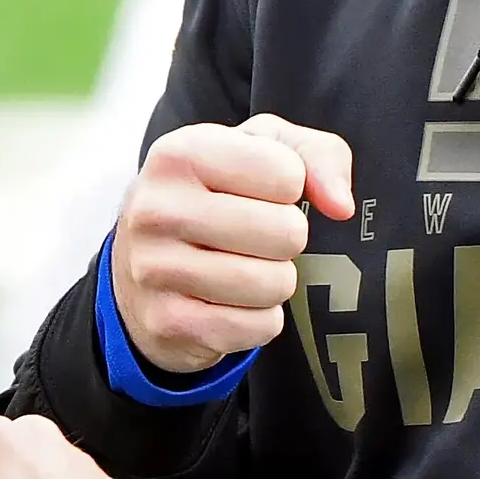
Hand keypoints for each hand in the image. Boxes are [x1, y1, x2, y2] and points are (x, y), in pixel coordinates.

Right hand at [111, 115, 357, 376]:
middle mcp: (157, 209)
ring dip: (275, 280)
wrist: (138, 263)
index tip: (258, 194)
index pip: (287, 174)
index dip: (290, 188)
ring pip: (275, 284)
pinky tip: (229, 301)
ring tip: (242, 267)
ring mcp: (155, 270)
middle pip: (287, 233)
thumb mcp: (262, 152)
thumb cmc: (212, 197)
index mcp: (180, 154)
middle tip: (255, 238)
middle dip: (287, 238)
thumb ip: (317, 157)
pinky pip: (259, 326)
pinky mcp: (168, 323)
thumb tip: (341, 206)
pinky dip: (259, 318)